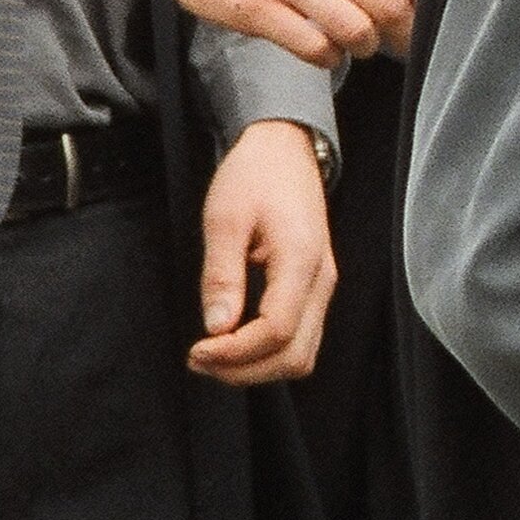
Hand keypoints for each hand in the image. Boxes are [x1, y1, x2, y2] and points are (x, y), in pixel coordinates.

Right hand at [129, 0, 418, 66]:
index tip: (429, 12)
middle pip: (388, 1)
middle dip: (401, 31)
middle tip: (395, 41)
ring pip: (356, 29)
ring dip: (365, 47)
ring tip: (356, 44)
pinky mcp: (254, 9)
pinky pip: (313, 48)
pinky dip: (328, 58)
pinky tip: (322, 50)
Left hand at [189, 119, 335, 384]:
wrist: (285, 149)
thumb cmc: (255, 176)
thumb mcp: (225, 217)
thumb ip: (222, 275)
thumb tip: (217, 327)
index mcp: (301, 260)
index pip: (276, 331)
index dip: (235, 353)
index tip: (196, 350)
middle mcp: (322, 280)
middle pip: (295, 356)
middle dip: (244, 370)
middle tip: (199, 359)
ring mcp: (323, 286)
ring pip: (302, 355)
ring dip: (257, 367)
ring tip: (214, 355)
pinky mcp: (315, 288)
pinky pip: (300, 338)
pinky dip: (268, 352)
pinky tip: (235, 340)